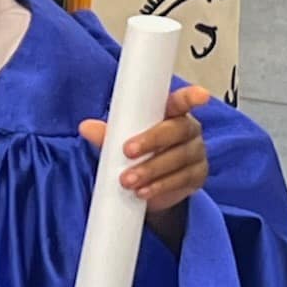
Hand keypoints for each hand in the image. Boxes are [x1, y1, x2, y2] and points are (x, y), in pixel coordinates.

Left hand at [80, 84, 211, 214]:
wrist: (149, 187)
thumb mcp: (120, 141)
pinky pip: (181, 180)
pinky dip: (160, 186)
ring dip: (151, 169)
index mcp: (171, 113)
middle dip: (152, 140)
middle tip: (127, 151)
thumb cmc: (138, 153)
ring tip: (128, 180)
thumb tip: (86, 127)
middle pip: (177, 131)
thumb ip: (107, 133)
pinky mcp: (196, 177)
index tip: (200, 94)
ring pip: (178, 158)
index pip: (181, 102)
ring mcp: (196, 154)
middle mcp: (188, 130)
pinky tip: (143, 192)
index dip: (191, 97)